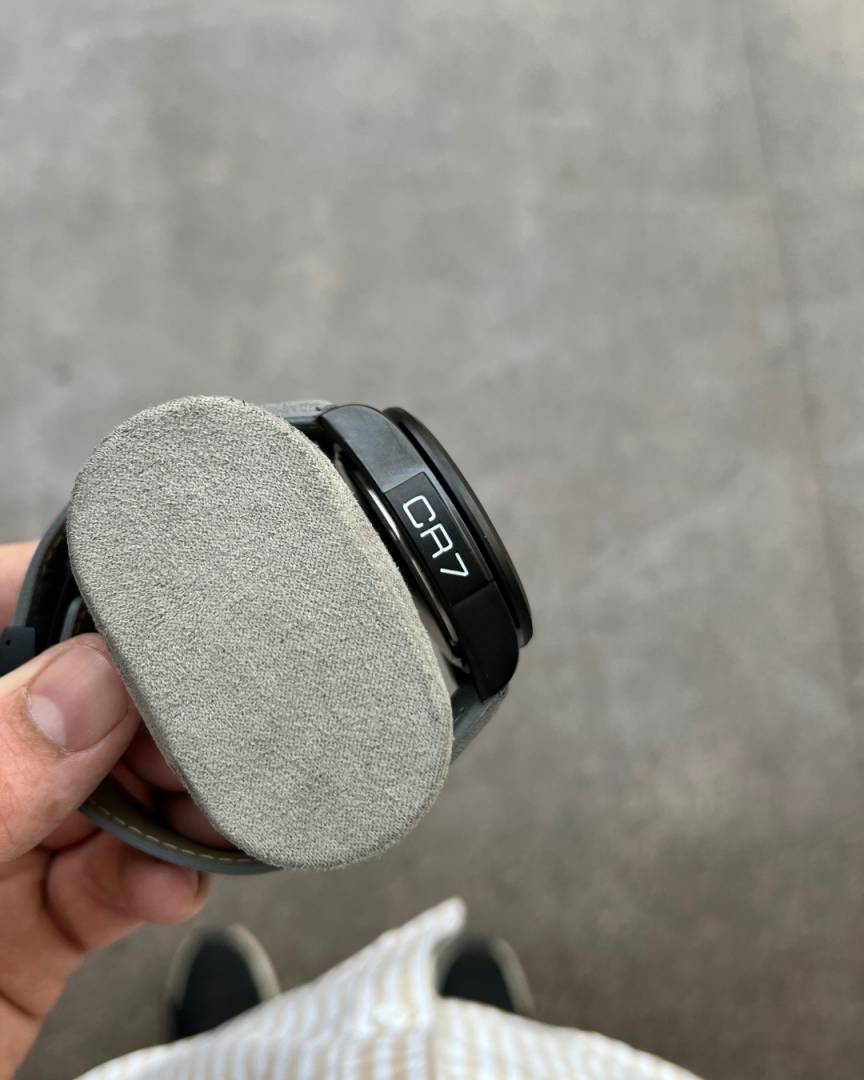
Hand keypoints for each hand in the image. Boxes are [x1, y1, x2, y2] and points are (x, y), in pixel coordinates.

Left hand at [0, 542, 212, 1078]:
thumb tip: (91, 688)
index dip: (70, 598)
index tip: (149, 616)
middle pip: (67, 703)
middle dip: (144, 715)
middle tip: (193, 734)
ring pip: (109, 789)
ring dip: (172, 800)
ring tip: (202, 811)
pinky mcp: (38, 925)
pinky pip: (119, 876)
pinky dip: (161, 876)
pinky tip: (168, 883)